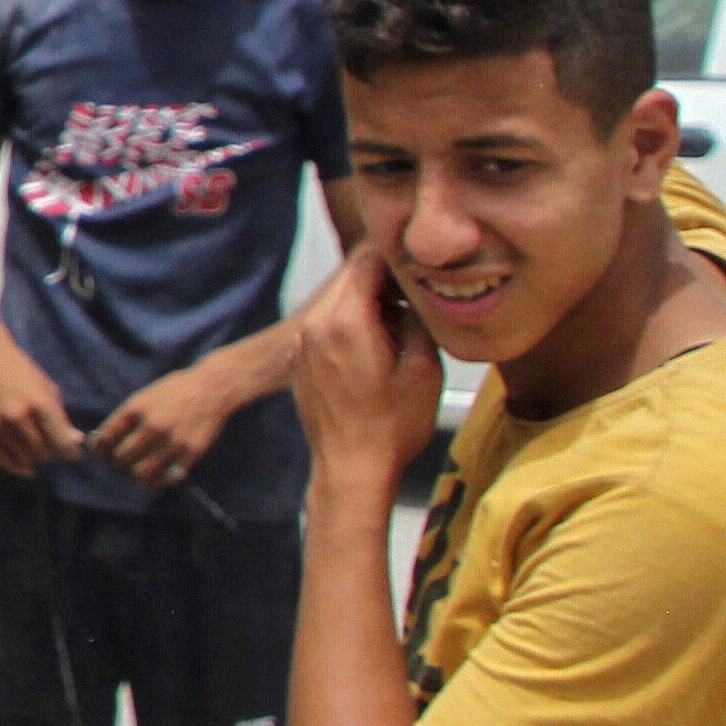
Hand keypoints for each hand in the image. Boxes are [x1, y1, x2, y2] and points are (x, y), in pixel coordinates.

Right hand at [0, 339, 86, 475]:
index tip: (75, 453)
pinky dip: (17, 466)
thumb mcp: (48, 389)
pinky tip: (26, 465)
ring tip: (39, 450)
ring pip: (24, 459)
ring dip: (35, 458)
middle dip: (53, 454)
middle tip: (54, 448)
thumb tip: (76, 443)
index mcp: (38, 403)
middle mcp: (16, 417)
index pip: (61, 442)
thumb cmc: (23, 372)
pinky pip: (3, 460)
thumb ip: (61, 419)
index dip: (72, 452)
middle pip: (43, 453)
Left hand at [91, 363, 245, 493]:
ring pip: (142, 473)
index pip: (106, 438)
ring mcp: (173, 440)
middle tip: (121, 463)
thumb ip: (125, 418)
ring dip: (136, 475)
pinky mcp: (192, 452)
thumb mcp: (143, 396)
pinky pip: (168, 477)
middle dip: (117, 463)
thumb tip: (102, 440)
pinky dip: (159, 480)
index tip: (101, 453)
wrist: (212, 387)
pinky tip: (158, 474)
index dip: (99, 450)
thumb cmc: (174, 390)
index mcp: (136, 408)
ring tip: (138, 471)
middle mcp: (152, 425)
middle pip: (121, 458)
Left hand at [286, 253, 443, 494]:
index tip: (423, 268)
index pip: (368, 260)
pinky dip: (351, 322)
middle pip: (351, 276)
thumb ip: (419, 319)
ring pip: (339, 299)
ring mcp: (303, 341)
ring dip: (368, 302)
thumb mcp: (424, 369)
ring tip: (400, 325)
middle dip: (385, 280)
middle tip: (418, 298)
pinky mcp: (300, 357)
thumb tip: (418, 291)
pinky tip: (377, 345)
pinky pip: (327, 323)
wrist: (351, 467)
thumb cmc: (393, 425)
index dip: (399, 259)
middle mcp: (315, 324)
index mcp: (345, 320)